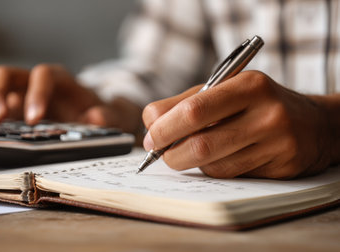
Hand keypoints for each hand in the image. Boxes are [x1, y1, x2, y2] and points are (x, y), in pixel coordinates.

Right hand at [0, 64, 141, 132]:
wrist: (92, 117)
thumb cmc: (99, 115)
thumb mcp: (111, 117)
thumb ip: (108, 118)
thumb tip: (96, 117)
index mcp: (60, 80)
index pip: (43, 74)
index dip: (36, 93)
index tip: (35, 119)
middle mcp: (34, 82)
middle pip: (6, 74)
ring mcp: (17, 93)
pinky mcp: (7, 108)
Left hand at [142, 71, 332, 178]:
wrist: (314, 123)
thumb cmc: (256, 103)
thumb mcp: (225, 90)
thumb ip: (184, 102)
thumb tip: (150, 123)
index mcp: (249, 86)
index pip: (194, 111)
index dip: (164, 128)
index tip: (150, 137)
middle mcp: (267, 114)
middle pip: (201, 145)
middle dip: (170, 153)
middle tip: (160, 153)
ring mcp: (277, 144)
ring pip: (214, 166)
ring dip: (192, 163)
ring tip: (191, 151)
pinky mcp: (282, 168)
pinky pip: (231, 176)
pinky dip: (214, 170)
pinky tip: (220, 157)